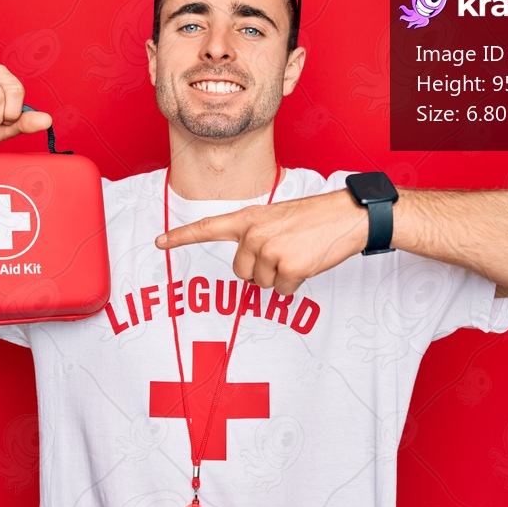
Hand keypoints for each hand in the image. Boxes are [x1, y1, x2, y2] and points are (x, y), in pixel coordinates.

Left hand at [155, 190, 368, 295]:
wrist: (347, 216)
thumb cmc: (314, 218)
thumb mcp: (276, 218)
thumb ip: (255, 236)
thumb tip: (247, 270)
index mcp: (249, 218)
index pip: (208, 227)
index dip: (181, 237)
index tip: (160, 242)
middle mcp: (253, 234)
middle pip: (241, 272)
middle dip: (261, 270)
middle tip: (284, 252)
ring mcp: (270, 251)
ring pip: (261, 284)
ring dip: (280, 276)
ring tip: (298, 254)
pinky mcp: (288, 267)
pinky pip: (282, 290)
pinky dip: (295, 283)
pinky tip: (307, 262)